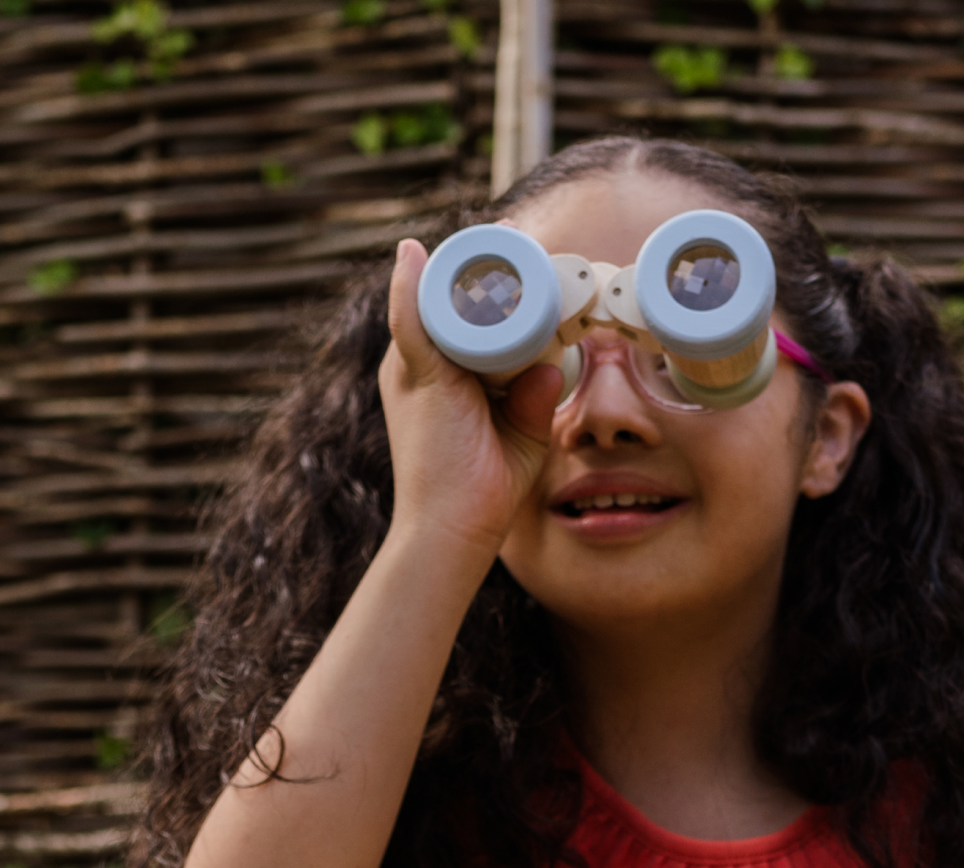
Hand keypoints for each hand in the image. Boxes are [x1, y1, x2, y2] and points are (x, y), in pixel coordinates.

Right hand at [381, 239, 564, 558]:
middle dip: (483, 269)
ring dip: (467, 267)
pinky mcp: (417, 375)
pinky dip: (418, 280)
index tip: (525, 264)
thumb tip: (552, 369)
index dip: (488, 286)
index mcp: (435, 373)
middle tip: (524, 245)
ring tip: (509, 242)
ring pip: (434, 296)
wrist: (453, 530)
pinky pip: (411, 312)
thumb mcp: (519, 434)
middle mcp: (414, 363)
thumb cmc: (481, 492)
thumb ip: (534, 400)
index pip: (457, 312)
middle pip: (446, 296)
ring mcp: (411, 367)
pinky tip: (429, 252)